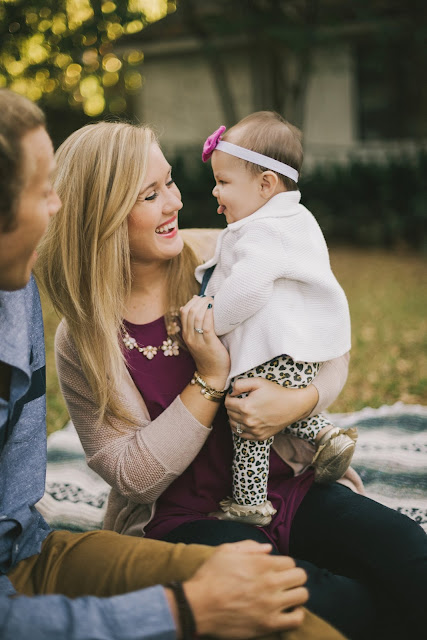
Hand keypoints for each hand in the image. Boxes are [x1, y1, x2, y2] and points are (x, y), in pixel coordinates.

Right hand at [180, 295, 229, 388]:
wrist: (211, 375)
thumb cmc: (208, 355)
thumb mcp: (198, 339)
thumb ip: (195, 325)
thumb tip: (195, 305)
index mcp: (186, 334)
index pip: (184, 312)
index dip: (192, 301)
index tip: (202, 297)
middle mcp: (189, 336)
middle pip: (189, 311)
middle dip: (199, 300)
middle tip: (209, 297)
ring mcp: (198, 340)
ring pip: (196, 316)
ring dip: (204, 304)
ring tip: (212, 300)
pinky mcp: (208, 343)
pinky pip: (206, 325)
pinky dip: (209, 314)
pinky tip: (214, 309)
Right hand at [183, 540, 307, 637]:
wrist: (198, 606)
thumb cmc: (210, 577)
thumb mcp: (225, 551)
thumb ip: (249, 546)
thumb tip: (268, 548)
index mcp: (261, 563)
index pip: (290, 561)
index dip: (284, 565)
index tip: (276, 571)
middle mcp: (270, 582)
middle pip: (301, 576)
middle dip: (294, 578)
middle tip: (283, 583)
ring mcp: (271, 604)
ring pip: (302, 595)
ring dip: (296, 595)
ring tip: (286, 597)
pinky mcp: (268, 624)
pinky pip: (296, 619)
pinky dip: (296, 615)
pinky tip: (287, 612)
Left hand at [225, 377, 318, 439]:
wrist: (294, 406)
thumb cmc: (276, 392)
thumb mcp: (258, 382)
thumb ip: (240, 384)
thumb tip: (231, 392)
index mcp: (246, 407)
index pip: (227, 403)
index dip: (230, 397)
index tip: (236, 394)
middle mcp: (248, 421)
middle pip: (229, 414)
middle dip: (232, 406)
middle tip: (240, 401)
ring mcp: (254, 431)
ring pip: (233, 425)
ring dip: (234, 417)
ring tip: (242, 410)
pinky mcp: (259, 436)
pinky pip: (241, 434)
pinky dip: (240, 427)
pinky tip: (246, 420)